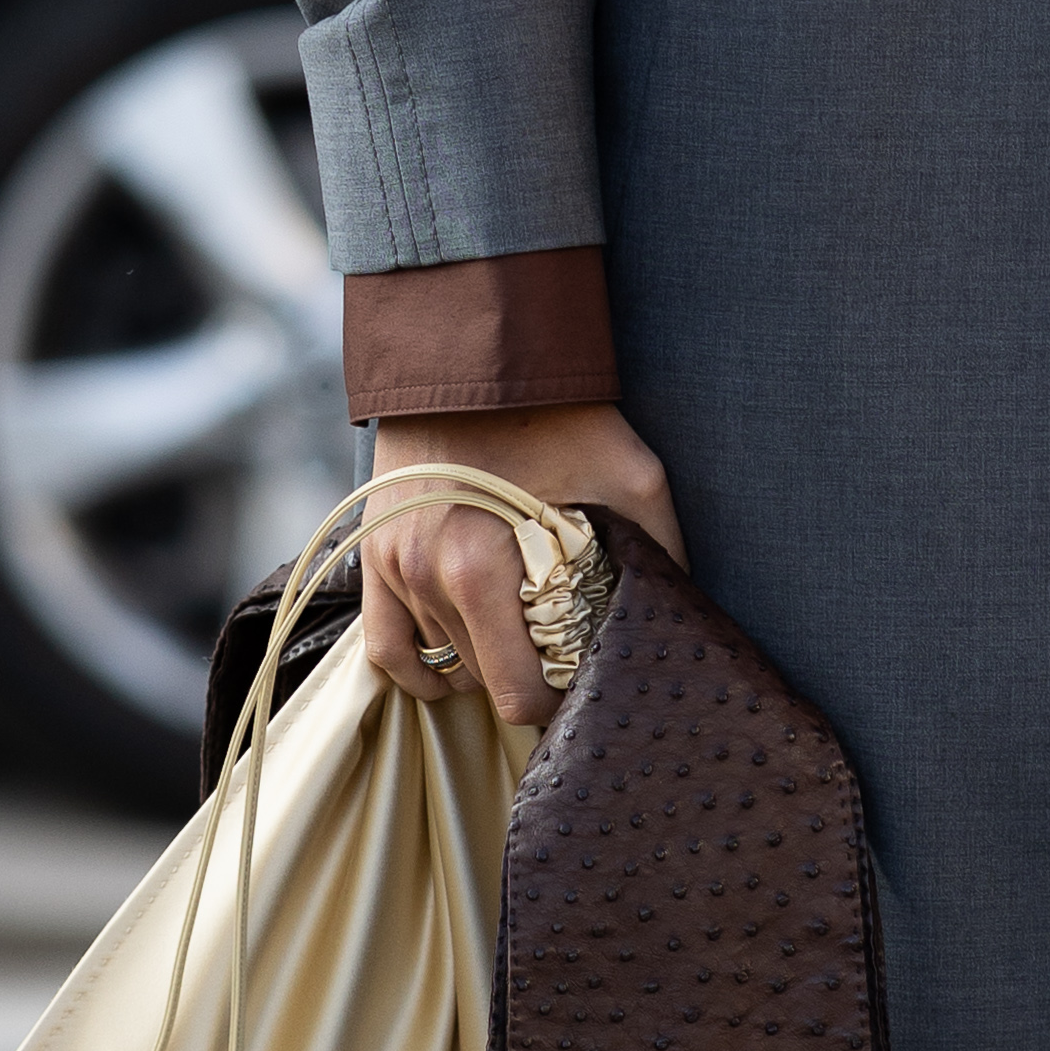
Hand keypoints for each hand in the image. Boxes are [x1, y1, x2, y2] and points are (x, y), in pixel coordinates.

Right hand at [357, 407, 684, 723]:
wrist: (473, 352)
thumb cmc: (556, 411)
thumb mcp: (631, 475)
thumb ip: (657, 548)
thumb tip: (677, 607)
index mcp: (482, 571)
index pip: (516, 693)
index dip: (557, 698)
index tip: (581, 675)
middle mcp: (427, 577)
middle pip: (481, 681)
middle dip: (525, 677)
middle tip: (559, 650)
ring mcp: (392, 567)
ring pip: (439, 664)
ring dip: (480, 664)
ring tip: (518, 641)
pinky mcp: (372, 552)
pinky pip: (384, 645)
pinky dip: (418, 666)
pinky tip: (455, 660)